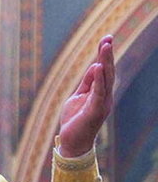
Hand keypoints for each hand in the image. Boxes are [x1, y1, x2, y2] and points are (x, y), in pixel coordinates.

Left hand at [57, 35, 114, 157]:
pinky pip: (98, 92)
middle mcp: (105, 97)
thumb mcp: (78, 97)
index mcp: (101, 93)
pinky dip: (98, 79)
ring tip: (105, 47)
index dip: (105, 56)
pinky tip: (98, 67)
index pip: (104, 71)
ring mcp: (102, 104)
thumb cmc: (75, 121)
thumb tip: (94, 67)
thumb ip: (86, 83)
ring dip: (106, 62)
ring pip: (106, 79)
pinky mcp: (95, 111)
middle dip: (108, 55)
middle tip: (108, 38)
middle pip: (108, 72)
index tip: (107, 39)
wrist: (72, 143)